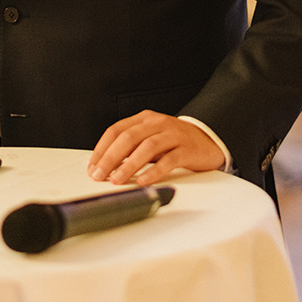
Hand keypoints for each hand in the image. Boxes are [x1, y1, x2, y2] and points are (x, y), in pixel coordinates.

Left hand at [87, 110, 224, 186]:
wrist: (209, 140)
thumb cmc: (174, 143)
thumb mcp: (150, 140)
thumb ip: (131, 148)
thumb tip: (105, 166)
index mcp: (144, 119)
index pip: (116, 130)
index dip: (102, 148)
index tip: (92, 167)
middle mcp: (157, 123)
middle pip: (128, 137)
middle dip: (111, 157)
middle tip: (99, 175)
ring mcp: (173, 134)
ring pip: (147, 147)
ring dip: (129, 164)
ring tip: (117, 179)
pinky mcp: (187, 149)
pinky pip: (168, 160)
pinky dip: (154, 171)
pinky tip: (143, 181)